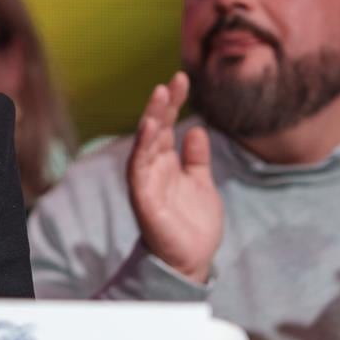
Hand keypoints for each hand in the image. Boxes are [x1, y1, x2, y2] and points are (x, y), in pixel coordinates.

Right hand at [125, 71, 221, 282]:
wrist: (192, 261)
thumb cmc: (193, 223)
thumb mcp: (201, 183)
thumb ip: (196, 158)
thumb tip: (197, 129)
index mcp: (167, 163)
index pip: (167, 126)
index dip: (174, 103)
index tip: (182, 79)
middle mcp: (153, 168)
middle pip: (154, 129)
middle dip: (162, 105)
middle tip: (171, 81)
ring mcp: (147, 182)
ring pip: (145, 143)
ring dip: (151, 118)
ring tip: (159, 95)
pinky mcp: (144, 198)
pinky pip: (139, 169)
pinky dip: (142, 147)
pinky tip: (149, 128)